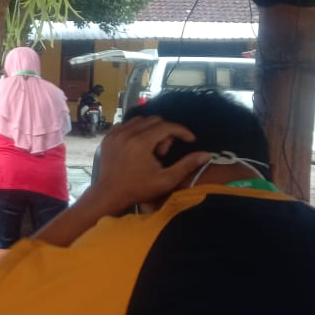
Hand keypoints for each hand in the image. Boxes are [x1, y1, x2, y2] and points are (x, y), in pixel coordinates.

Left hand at [93, 116, 209, 211]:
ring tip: (151, 150)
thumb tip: (206, 154)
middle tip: (163, 152)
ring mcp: (115, 134)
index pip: (167, 126)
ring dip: (151, 130)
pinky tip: (139, 146)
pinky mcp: (108, 137)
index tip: (190, 139)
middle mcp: (126, 133)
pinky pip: (126, 125)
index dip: (182, 131)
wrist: (110, 194)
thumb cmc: (139, 189)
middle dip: (165, 133)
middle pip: (154, 120)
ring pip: (140, 120)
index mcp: (140, 142)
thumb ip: (187, 165)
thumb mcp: (166, 180)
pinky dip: (136, 130)